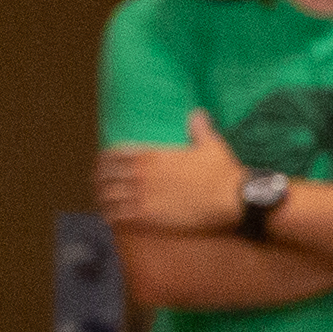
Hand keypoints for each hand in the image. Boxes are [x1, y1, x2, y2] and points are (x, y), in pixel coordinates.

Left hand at [96, 107, 245, 230]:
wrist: (233, 198)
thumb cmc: (223, 172)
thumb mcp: (212, 144)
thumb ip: (199, 127)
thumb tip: (197, 113)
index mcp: (151, 156)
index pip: (114, 154)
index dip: (104, 160)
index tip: (102, 164)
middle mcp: (141, 175)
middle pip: (106, 176)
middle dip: (99, 180)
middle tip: (99, 185)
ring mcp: (142, 197)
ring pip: (108, 197)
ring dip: (102, 199)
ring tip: (101, 202)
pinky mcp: (148, 217)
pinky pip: (119, 217)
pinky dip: (111, 217)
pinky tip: (110, 218)